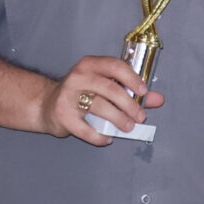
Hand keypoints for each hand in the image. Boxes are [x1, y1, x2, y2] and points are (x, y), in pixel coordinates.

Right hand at [43, 55, 159, 144]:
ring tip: (128, 127)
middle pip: (110, 89)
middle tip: (140, 116)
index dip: (132, 79)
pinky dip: (100, 136)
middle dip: (129, 105)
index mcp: (90, 65)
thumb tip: (157, 99)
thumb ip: (131, 91)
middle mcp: (78, 77)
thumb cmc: (81, 93)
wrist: (46, 105)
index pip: (115, 66)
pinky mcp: (63, 115)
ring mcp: (68, 96)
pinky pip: (86, 129)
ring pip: (99, 107)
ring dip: (118, 119)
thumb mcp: (105, 86)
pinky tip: (108, 137)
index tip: (144, 91)